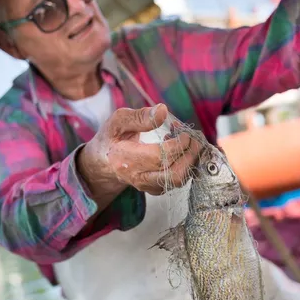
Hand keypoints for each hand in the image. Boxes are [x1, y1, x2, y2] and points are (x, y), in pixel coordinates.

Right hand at [78, 104, 200, 198]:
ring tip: (190, 142)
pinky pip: (178, 180)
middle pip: (174, 174)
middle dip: (191, 154)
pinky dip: (187, 165)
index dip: (178, 144)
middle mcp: (139, 178)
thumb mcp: (118, 121)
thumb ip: (140, 117)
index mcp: (127, 160)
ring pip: (179, 180)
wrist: (105, 161)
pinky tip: (183, 150)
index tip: (182, 130)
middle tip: (194, 137)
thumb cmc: (113, 138)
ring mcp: (149, 186)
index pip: (160, 157)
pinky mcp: (158, 188)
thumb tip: (162, 111)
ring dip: (191, 160)